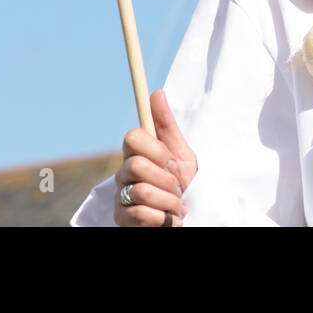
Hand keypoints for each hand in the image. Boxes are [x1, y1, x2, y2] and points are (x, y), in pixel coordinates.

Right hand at [112, 89, 198, 226]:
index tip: (171, 160)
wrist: (192, 216)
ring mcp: (121, 197)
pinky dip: (163, 218)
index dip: (155, 149)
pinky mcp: (122, 220)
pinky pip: (141, 213)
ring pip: (141, 191)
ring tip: (177, 205)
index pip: (132, 137)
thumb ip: (167, 127)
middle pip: (135, 165)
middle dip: (166, 177)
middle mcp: (124, 174)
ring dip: (169, 200)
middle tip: (178, 186)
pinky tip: (169, 219)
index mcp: (138, 155)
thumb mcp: (182, 154)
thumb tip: (156, 93)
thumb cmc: (186, 185)